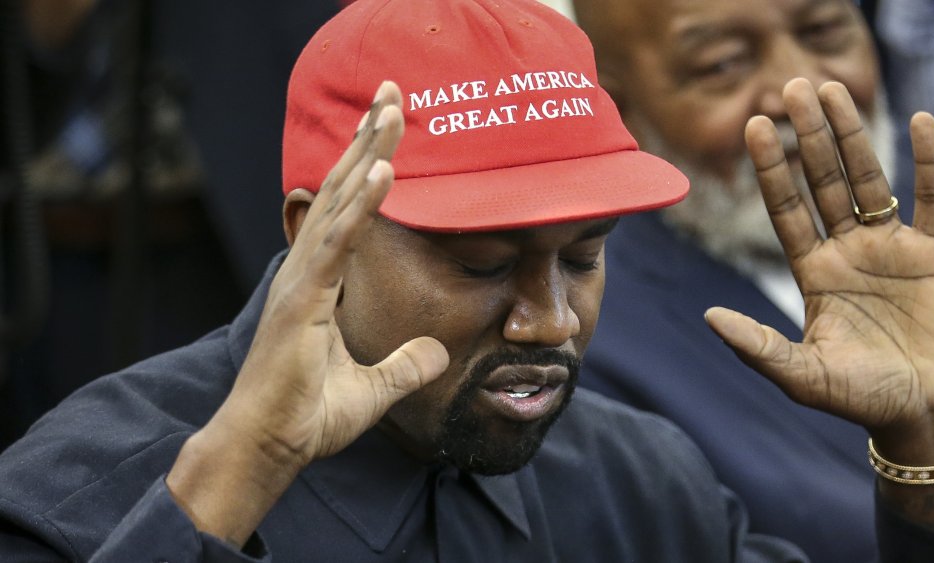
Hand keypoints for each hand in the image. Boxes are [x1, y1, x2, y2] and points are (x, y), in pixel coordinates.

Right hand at [166, 81, 448, 545]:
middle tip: (393, 91)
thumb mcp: (372, 390)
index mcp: (318, 281)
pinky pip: (338, 243)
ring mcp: (302, 281)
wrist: (268, 448)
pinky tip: (383, 170)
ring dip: (367, 153)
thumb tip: (438, 355)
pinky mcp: (303, 300)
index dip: (368, 166)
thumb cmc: (305, 417)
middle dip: (368, 139)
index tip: (390, 126)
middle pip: (341, 190)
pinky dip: (360, 205)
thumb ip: (404, 366)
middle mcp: (306, 269)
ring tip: (393, 108)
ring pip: (338, 202)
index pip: (347, 211)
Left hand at [705, 78, 933, 454]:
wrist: (919, 413)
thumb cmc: (858, 397)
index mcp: (812, 271)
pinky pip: (931, 199)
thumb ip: (758, 346)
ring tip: (834, 88)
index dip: (772, 168)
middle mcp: (846, 250)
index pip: (786, 208)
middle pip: (823, 181)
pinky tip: (921, 122)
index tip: (754, 126)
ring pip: (869, 179)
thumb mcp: (802, 375)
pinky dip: (927, 163)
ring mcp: (889, 248)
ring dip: (853, 135)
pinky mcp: (933, 255)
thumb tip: (709, 317)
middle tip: (791, 86)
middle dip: (808, 135)